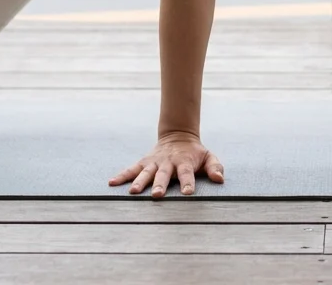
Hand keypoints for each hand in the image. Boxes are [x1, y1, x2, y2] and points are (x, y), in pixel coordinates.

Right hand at [108, 130, 224, 198]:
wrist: (178, 136)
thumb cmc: (195, 154)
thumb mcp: (208, 157)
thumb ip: (215, 167)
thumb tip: (220, 179)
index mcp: (184, 162)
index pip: (187, 173)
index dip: (188, 182)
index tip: (188, 192)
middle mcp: (168, 163)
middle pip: (164, 174)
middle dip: (160, 184)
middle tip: (158, 195)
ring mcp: (154, 162)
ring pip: (146, 172)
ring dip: (140, 182)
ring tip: (133, 192)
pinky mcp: (144, 162)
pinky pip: (131, 169)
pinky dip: (122, 175)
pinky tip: (111, 183)